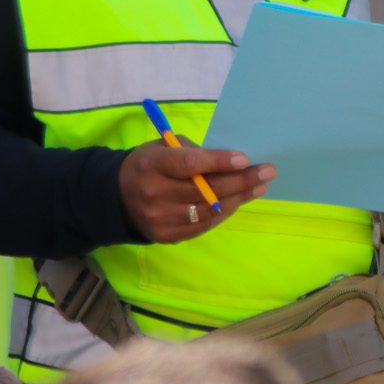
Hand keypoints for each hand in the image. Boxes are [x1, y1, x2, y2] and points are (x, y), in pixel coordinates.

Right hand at [118, 139, 273, 241]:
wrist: (116, 198)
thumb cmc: (147, 165)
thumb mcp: (161, 147)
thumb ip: (192, 152)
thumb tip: (231, 161)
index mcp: (152, 165)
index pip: (189, 164)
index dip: (218, 162)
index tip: (245, 159)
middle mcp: (155, 194)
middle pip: (206, 190)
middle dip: (241, 181)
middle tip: (267, 172)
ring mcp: (161, 219)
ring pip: (209, 211)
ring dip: (238, 198)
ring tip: (259, 187)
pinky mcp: (167, 237)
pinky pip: (203, 226)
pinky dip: (223, 213)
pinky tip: (238, 201)